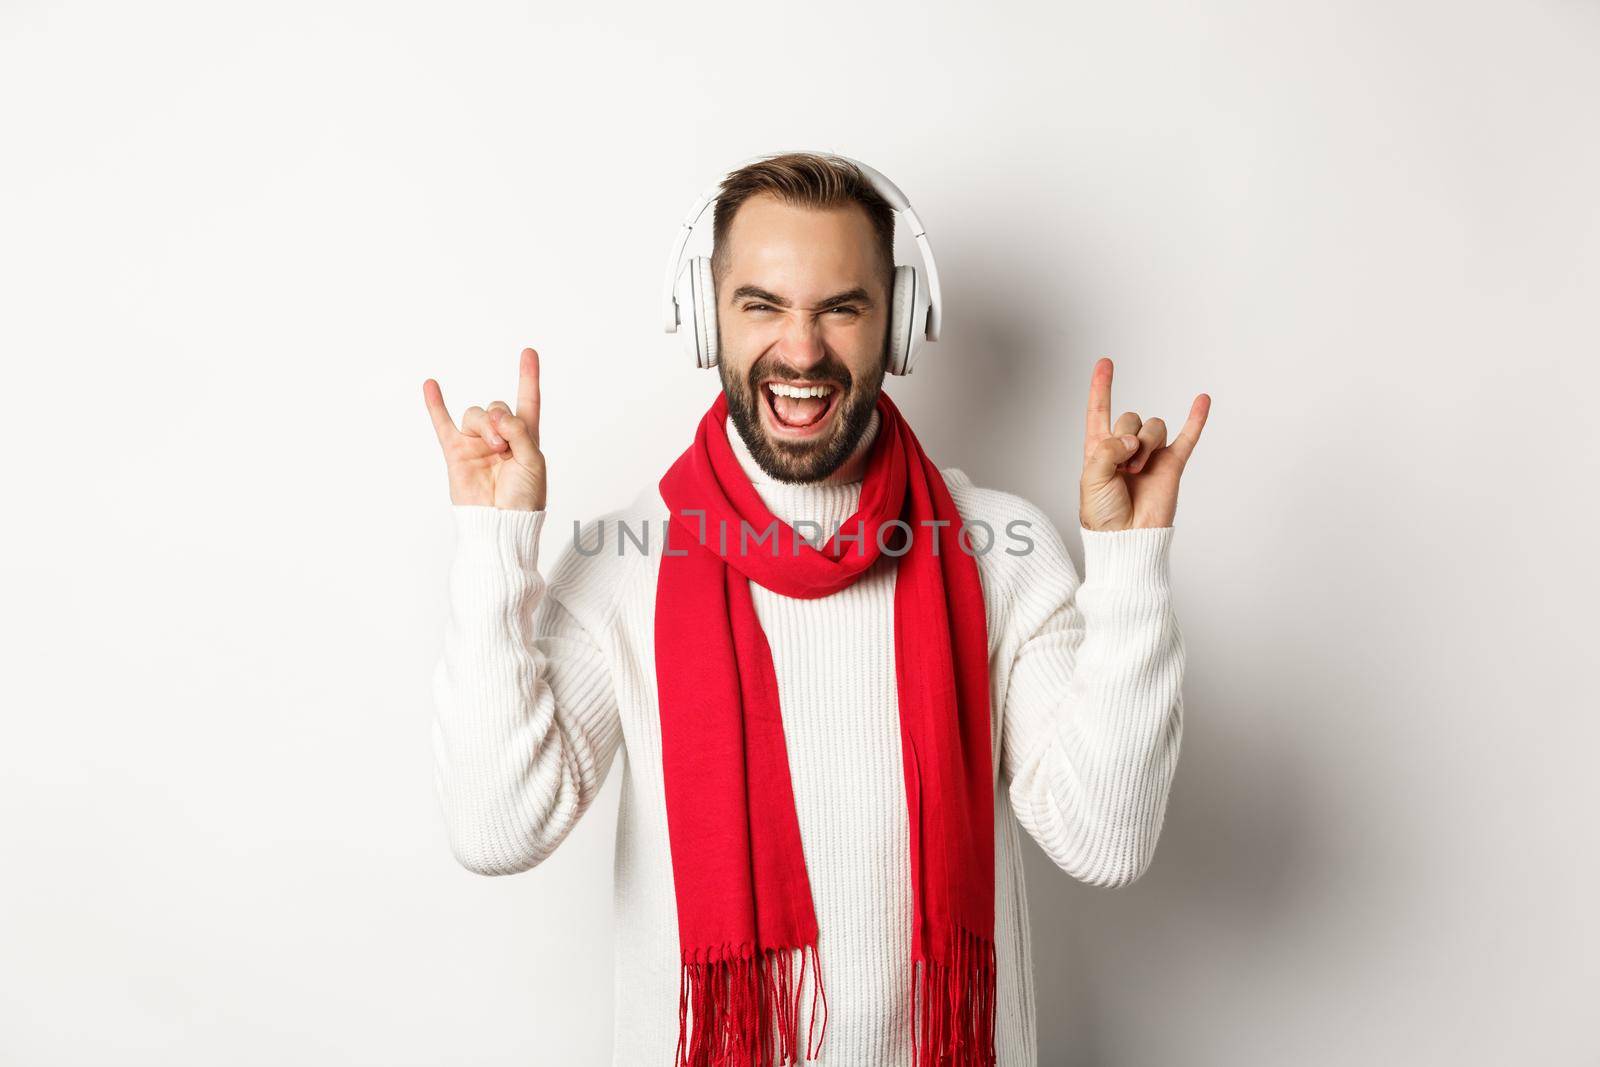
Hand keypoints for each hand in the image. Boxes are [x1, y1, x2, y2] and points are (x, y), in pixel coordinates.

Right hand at [423, 347, 546, 510]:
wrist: (501, 524)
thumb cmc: (524, 500)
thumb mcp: (533, 462)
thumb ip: (519, 432)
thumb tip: (496, 415)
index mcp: (525, 438)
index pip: (527, 401)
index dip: (528, 377)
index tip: (529, 353)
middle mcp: (500, 437)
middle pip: (496, 407)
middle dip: (501, 420)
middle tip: (505, 446)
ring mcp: (476, 444)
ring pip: (475, 414)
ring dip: (484, 426)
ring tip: (493, 449)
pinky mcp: (456, 452)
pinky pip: (442, 423)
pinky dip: (436, 404)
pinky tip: (431, 385)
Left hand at [1079, 357, 1208, 530]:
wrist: (1127, 539)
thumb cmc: (1103, 515)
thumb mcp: (1091, 478)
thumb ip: (1108, 450)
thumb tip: (1134, 439)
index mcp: (1100, 449)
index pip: (1099, 411)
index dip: (1100, 387)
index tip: (1105, 363)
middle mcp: (1126, 448)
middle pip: (1130, 417)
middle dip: (1125, 437)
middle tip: (1123, 466)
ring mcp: (1151, 455)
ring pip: (1153, 426)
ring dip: (1145, 444)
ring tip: (1137, 470)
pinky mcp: (1172, 464)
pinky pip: (1187, 436)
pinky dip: (1196, 418)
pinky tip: (1202, 399)